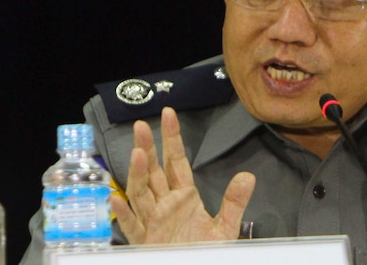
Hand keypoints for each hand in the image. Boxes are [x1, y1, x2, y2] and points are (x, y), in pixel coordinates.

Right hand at [111, 107, 255, 243]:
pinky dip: (124, 215)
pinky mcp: (146, 243)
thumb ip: (234, 202)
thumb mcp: (225, 228)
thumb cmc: (206, 252)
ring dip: (137, 174)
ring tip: (137, 153)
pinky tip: (117, 199)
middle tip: (141, 125)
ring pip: (141, 193)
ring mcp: (153, 222)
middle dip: (147, 149)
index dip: (172, 138)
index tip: (168, 114)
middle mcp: (165, 205)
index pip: (176, 161)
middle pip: (153, 172)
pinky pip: (132, 228)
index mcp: (184, 196)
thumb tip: (249, 176)